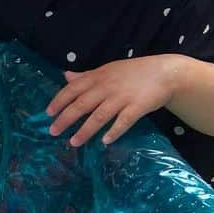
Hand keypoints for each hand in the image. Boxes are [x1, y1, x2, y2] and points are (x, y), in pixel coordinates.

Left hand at [46, 56, 180, 146]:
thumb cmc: (133, 72)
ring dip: (85, 130)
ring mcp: (123, 97)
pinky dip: (114, 131)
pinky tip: (105, 141)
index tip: (48, 113)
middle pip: (82, 104)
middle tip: (53, 132)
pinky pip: (124, 121)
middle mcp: (107, 87)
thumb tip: (65, 76)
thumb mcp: (107, 69)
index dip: (59, 101)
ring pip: (99, 115)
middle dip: (66, 119)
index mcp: (98, 76)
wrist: (165, 72)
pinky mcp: (138, 107)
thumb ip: (86, 76)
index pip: (73, 89)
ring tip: (74, 142)